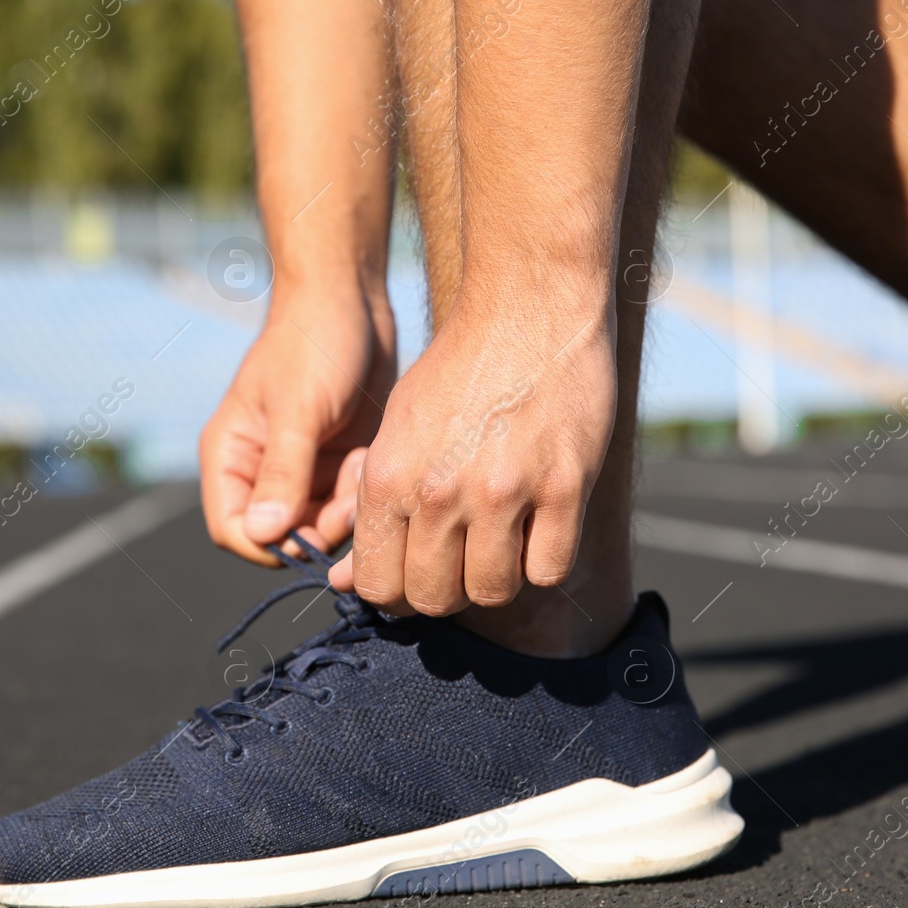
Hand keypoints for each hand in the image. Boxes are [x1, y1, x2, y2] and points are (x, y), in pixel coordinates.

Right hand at [200, 291, 394, 563]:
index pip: (233, 530)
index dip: (267, 546)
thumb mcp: (298, 409)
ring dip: (344, 509)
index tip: (310, 538)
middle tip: (349, 499)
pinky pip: (347, 504)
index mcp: (231, 456)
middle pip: (283, 536)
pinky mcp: (336, 464)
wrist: (353, 302)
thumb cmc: (313, 343)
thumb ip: (282, 473)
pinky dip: (360, 492)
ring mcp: (301, 470)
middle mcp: (261, 471)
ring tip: (359, 465)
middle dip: (318, 526)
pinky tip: (367, 455)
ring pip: (320, 524)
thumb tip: (262, 535)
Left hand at [328, 300, 615, 613]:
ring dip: (496, 577)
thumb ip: (372, 510)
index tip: (414, 575)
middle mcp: (441, 492)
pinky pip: (548, 569)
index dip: (395, 592)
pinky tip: (539, 527)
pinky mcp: (563, 487)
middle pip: (434, 599)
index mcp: (390, 478)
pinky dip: (542, 561)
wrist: (528, 308)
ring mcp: (506, 492)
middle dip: (444, 592)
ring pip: (493, 592)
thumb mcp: (394, 431)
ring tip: (501, 540)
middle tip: (460, 562)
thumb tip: (345, 583)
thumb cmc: (458, 370)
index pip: (377, 586)